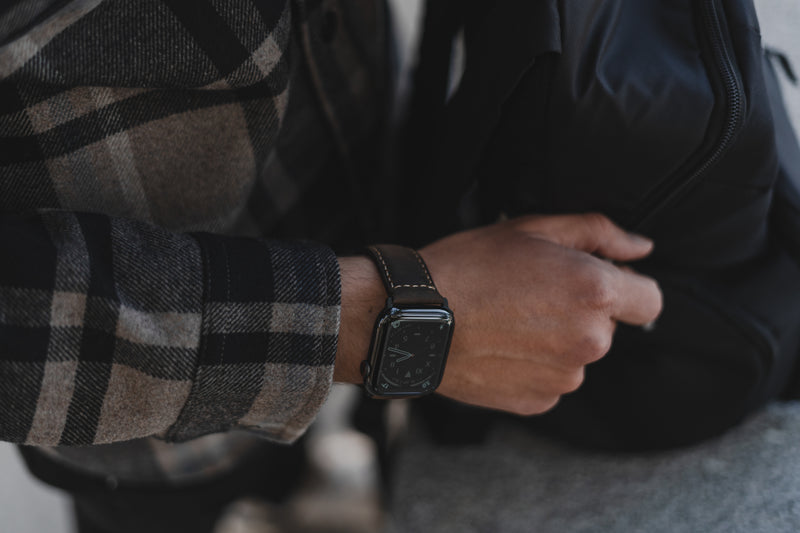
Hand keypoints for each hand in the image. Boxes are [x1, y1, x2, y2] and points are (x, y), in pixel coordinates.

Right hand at [419, 213, 661, 414]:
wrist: (413, 319)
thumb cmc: (467, 267)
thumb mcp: (531, 228)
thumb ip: (598, 233)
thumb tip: (640, 247)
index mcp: (596, 293)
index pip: (650, 299)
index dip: (628, 286)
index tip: (597, 280)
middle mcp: (590, 341)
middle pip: (608, 327)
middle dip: (581, 311)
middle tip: (531, 292)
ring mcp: (564, 378)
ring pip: (577, 355)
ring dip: (556, 340)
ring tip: (508, 321)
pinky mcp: (538, 402)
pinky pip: (551, 381)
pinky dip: (533, 366)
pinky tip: (500, 346)